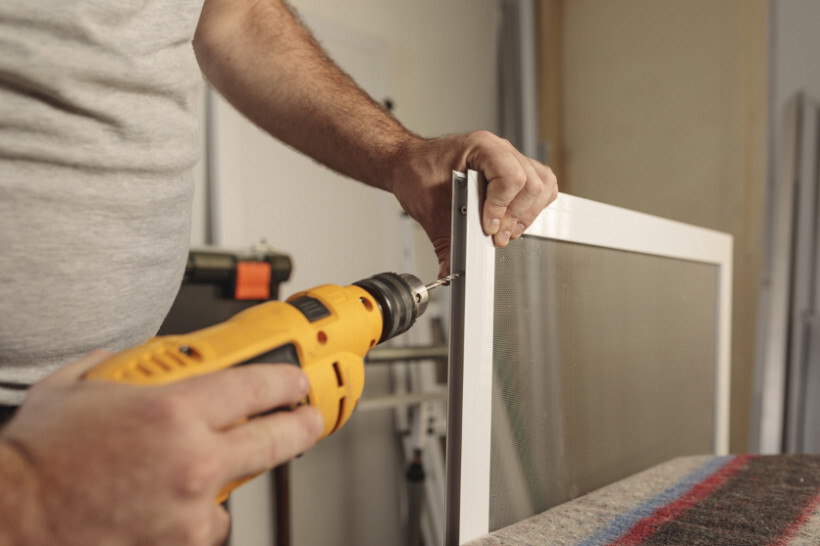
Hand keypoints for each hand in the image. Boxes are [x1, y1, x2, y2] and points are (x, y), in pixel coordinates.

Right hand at [0, 350, 322, 545]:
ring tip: (207, 467)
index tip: (296, 379)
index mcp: (174, 411)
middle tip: (308, 417)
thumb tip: (130, 359)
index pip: (260, 384)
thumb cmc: (36, 460)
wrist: (9, 522)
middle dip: (302, 424)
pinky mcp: (180, 544)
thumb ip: (115, 366)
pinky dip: (198, 512)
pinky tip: (172, 501)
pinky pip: (209, 522)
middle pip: (279, 436)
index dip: (287, 378)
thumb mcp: (75, 387)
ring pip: (242, 485)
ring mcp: (191, 507)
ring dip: (233, 474)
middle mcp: (194, 459)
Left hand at [390, 131, 557, 276]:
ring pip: (542, 184)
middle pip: (532, 183)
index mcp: (481, 147)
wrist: (410, 164)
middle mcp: (500, 150)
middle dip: (515, 216)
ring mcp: (510, 159)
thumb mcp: (428, 208)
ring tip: (507, 231)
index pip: (510, 177)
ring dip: (528, 213)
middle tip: (497, 237)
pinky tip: (515, 220)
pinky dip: (534, 206)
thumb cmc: (417, 172)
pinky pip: (541, 185)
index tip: (488, 228)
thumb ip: (444, 241)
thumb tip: (451, 270)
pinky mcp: (514, 172)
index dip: (502, 207)